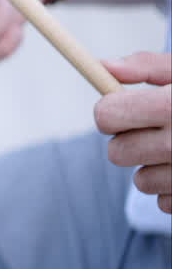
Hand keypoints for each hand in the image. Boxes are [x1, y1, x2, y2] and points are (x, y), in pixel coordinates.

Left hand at [96, 52, 171, 213]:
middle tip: (156, 130)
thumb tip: (104, 66)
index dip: (112, 111)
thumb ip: (148, 67)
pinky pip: (166, 202)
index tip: (124, 108)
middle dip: (130, 140)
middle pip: (117, 153)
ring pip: (140, 181)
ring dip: (155, 167)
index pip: (106, 116)